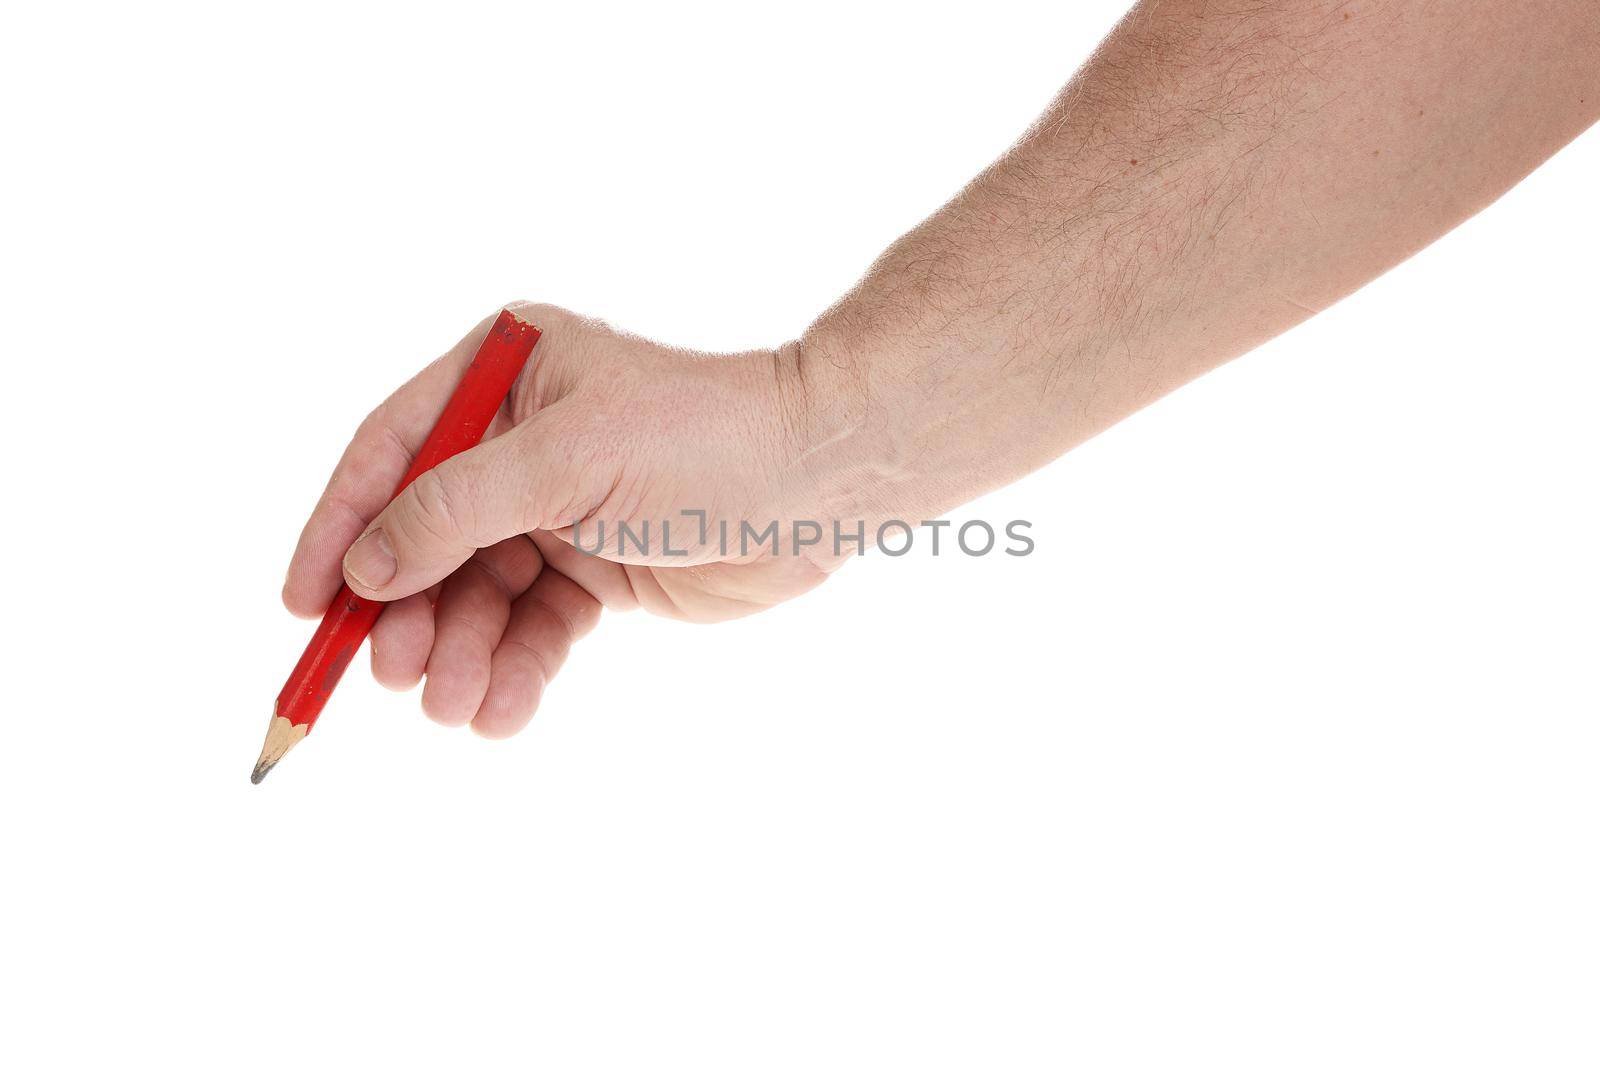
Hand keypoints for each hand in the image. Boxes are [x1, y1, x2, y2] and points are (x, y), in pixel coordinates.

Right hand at [282, 303, 841, 737]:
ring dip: (460, 653)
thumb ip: (455, 510)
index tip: (303, 602)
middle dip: (409, 611)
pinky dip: (516, 668)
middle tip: (391, 675)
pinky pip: (534, 625)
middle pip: (428, 536)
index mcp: (503, 376)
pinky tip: (502, 710)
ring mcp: (557, 509)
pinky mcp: (596, 569)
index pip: (392, 450)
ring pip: (479, 594)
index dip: (340, 526)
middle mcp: (519, 441)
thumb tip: (364, 568)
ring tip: (453, 707)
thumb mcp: (565, 462)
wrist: (817, 484)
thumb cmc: (700, 440)